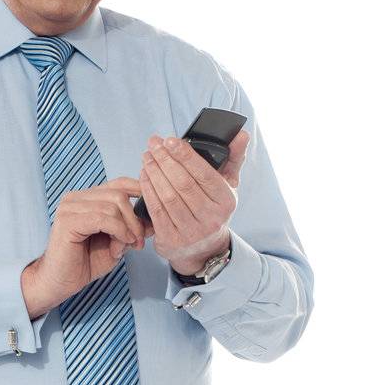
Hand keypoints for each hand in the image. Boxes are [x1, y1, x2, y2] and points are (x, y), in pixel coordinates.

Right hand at [21, 177, 145, 316]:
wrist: (58, 283)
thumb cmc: (83, 264)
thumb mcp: (116, 244)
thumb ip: (131, 230)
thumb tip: (152, 222)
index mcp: (87, 199)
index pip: (118, 184)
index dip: (138, 190)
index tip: (153, 206)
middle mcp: (76, 198)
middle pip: (118, 195)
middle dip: (134, 219)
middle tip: (138, 242)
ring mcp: (70, 207)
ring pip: (112, 207)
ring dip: (126, 229)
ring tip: (125, 247)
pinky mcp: (68, 220)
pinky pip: (102, 218)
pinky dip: (117, 231)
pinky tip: (119, 245)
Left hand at [137, 130, 249, 271]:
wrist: (204, 250)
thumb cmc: (214, 210)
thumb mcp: (228, 186)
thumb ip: (234, 158)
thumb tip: (242, 134)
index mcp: (226, 202)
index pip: (204, 174)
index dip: (185, 155)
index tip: (170, 140)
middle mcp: (210, 219)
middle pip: (183, 183)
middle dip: (165, 159)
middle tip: (153, 143)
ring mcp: (190, 232)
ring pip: (167, 196)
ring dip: (154, 172)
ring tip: (147, 156)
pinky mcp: (171, 239)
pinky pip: (156, 210)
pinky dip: (148, 189)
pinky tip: (144, 175)